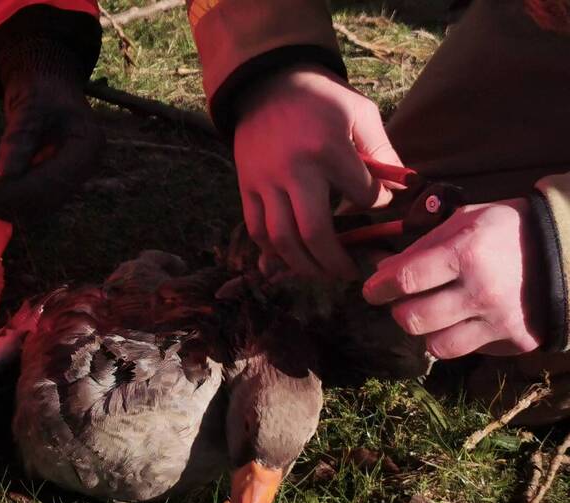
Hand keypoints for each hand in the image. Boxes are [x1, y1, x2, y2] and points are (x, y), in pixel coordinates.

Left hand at [0, 38, 103, 220]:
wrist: (46, 87)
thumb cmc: (42, 88)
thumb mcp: (31, 103)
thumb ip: (20, 136)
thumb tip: (5, 173)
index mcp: (87, 148)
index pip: (56, 183)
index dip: (22, 192)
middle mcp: (81, 172)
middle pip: (45, 202)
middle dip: (8, 199)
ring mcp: (65, 183)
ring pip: (32, 210)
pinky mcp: (47, 188)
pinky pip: (24, 206)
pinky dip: (0, 202)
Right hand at [234, 65, 403, 279]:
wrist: (267, 85)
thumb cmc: (320, 100)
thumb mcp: (360, 113)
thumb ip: (382, 152)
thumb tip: (400, 191)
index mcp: (330, 150)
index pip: (363, 197)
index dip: (377, 206)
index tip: (379, 204)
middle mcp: (295, 171)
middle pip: (315, 234)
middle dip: (336, 262)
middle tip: (350, 273)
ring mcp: (266, 182)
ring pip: (282, 240)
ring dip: (303, 265)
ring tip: (321, 273)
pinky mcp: (246, 187)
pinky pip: (257, 230)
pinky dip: (272, 252)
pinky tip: (290, 258)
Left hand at [363, 199, 545, 358]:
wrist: (568, 251)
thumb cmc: (506, 230)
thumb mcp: (465, 221)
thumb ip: (421, 247)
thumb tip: (381, 272)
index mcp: (466, 252)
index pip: (404, 280)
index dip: (378, 288)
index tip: (371, 290)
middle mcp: (481, 290)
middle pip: (412, 319)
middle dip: (399, 311)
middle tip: (403, 302)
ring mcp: (498, 320)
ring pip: (435, 345)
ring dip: (426, 330)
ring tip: (433, 313)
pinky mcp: (513, 341)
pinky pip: (466, 350)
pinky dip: (456, 338)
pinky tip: (464, 319)